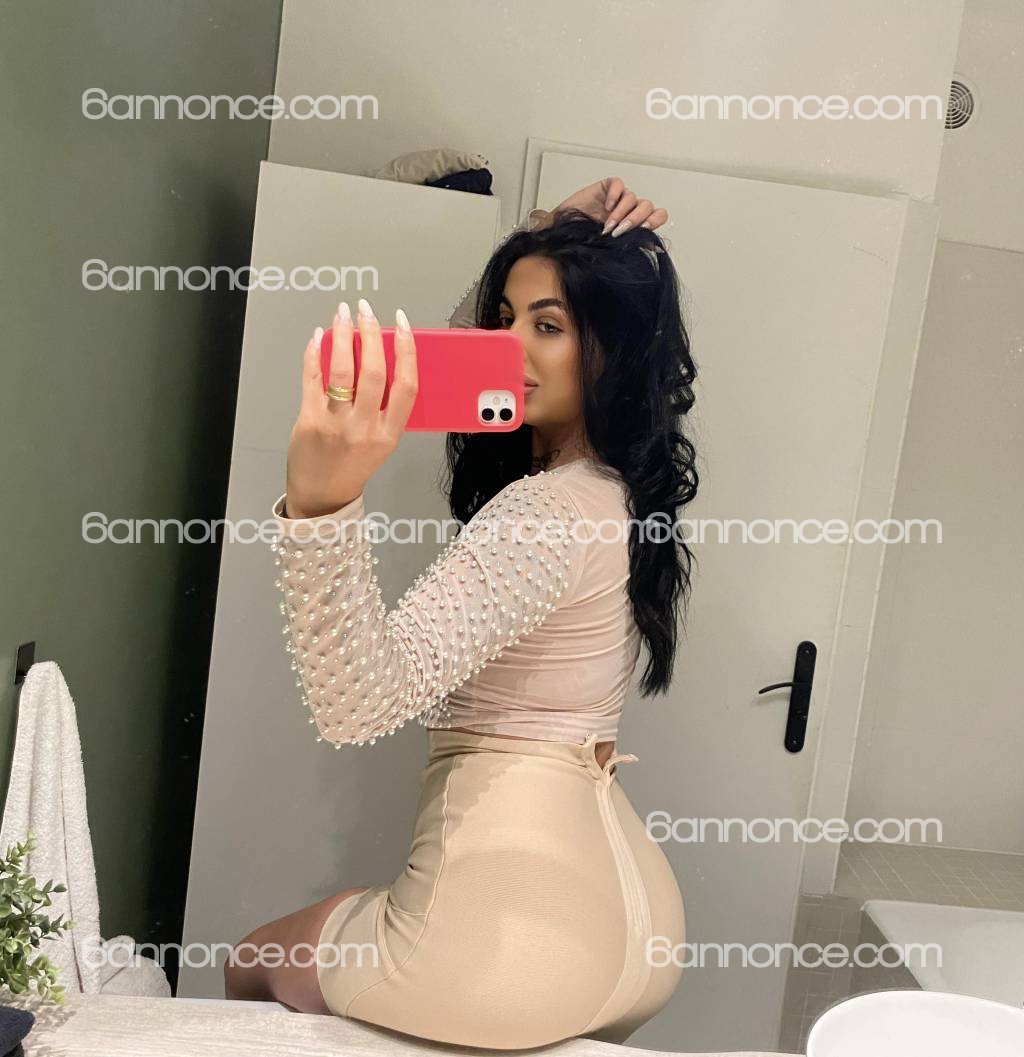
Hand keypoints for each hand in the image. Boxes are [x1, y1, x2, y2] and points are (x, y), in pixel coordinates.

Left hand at [284, 298, 417, 518]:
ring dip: (342, 336)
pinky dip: (315, 355)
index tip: (403, 324)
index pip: (406, 385)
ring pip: (342, 372)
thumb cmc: (353, 466)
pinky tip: (319, 339)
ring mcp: (336, 425)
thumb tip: (383, 358)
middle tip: (366, 311)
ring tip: (342, 315)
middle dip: (370, 333)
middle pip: (373, 372)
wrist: (323, 496)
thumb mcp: (382, 442)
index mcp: (389, 434)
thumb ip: (385, 407)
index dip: (407, 350)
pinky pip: (313, 380)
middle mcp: (365, 429)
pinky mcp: (310, 421)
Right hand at [545, 178, 669, 236]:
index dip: (655, 220)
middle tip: (619, 231)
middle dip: (635, 220)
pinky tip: (606, 206)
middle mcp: (629, 210)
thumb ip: (633, 245)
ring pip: (633, 197)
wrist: (563, 236)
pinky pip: (619, 185)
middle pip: (647, 206)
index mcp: (636, 224)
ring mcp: (618, 199)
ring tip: (607, 226)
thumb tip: (656, 248)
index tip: (644, 229)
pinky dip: (615, 195)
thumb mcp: (613, 249)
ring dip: (620, 213)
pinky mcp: (607, 188)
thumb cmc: (586, 243)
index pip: (658, 215)